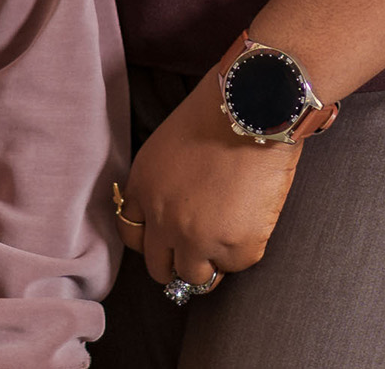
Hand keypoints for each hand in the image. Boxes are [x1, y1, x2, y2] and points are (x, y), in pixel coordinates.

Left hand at [120, 72, 300, 291]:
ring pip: (196, 277)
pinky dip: (245, 248)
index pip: (132, 236)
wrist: (252, 107)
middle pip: (159, 267)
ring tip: (228, 235)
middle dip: (178, 260)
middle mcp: (162, 220)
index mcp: (143, 189)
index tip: (168, 241)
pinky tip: (252, 216)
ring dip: (210, 262)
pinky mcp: (235, 246)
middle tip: (200, 247)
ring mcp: (197, 238)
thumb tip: (172, 218)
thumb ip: (161, 186)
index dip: (153, 241)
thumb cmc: (217, 115)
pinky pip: (236, 265)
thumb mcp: (167, 148)